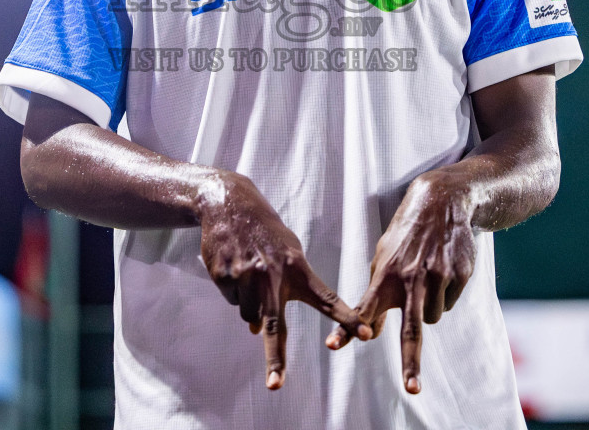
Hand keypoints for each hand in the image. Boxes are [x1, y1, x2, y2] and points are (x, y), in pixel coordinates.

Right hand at [197, 170, 363, 389]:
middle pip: (275, 326)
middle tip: (276, 384)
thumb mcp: (288, 251)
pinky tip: (235, 268)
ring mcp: (246, 276)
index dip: (347, 318)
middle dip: (276, 358)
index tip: (365, 334)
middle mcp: (272, 276)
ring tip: (251, 275)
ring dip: (252, 306)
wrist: (230, 204)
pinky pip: (232, 301)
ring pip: (249, 316)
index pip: (327, 298)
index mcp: (297, 268)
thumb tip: (257, 331)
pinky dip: (235, 292)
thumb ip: (284, 290)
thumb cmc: (266, 231)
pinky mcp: (224, 276)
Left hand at [327, 172, 476, 393]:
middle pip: (411, 329)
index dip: (350, 329)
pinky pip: (450, 303)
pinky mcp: (460, 275)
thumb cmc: (405, 236)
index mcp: (385, 275)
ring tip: (425, 278)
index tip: (333, 345)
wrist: (441, 202)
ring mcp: (437, 277)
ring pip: (433, 318)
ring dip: (428, 308)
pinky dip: (445, 294)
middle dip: (411, 362)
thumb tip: (369, 334)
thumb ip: (376, 295)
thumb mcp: (384, 257)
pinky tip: (441, 270)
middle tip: (412, 389)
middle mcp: (411, 278)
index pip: (364, 308)